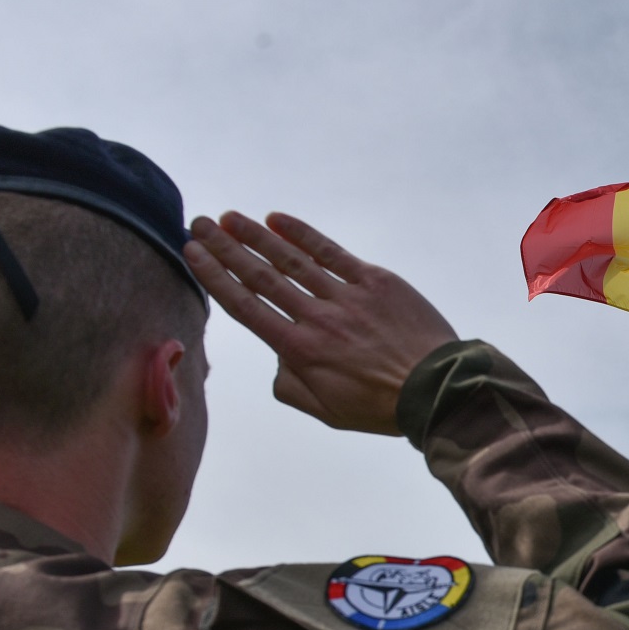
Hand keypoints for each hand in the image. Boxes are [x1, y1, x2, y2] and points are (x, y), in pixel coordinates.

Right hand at [184, 212, 457, 434]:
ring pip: (291, 259)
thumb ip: (290, 386)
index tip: (192, 253)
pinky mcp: (375, 282)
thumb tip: (276, 361)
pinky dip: (303, 235)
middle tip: (200, 224)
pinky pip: (332, 253)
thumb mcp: (326, 411)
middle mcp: (316, 317)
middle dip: (225, 248)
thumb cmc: (381, 407)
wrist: (436, 389)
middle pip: (260, 276)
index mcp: (299, 350)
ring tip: (230, 219)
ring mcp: (346, 296)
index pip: (245, 305)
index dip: (215, 276)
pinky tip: (278, 219)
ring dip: (255, 236)